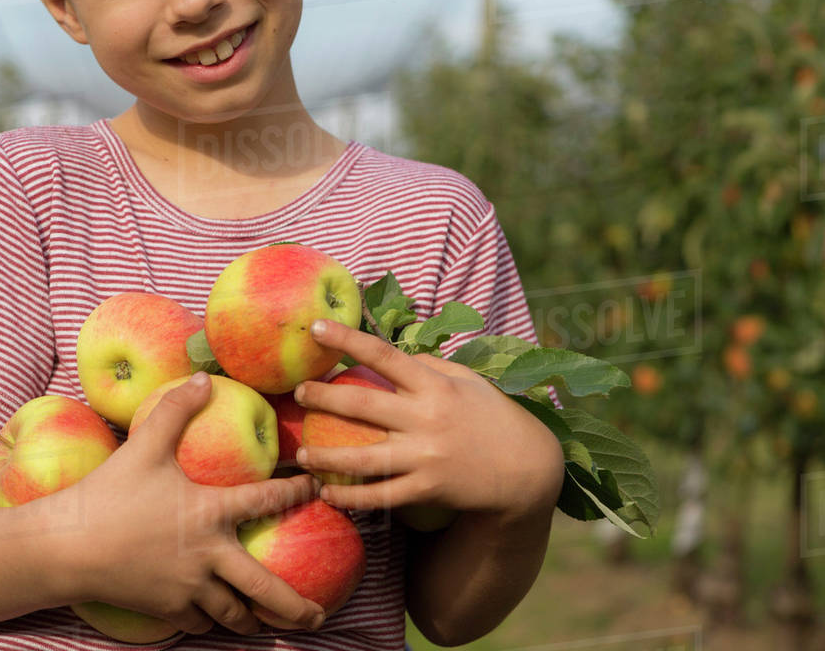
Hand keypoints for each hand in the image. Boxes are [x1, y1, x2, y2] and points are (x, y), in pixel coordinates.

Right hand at [54, 372, 327, 636]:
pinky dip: (212, 623)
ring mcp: (188, 588)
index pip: (267, 500)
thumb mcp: (144, 446)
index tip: (317, 490)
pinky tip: (218, 621)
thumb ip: (175, 410)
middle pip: (264, 588)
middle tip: (319, 616)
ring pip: (233, 614)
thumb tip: (203, 378)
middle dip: (295, 606)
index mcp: (210, 513)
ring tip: (271, 624)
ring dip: (254, 619)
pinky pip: (199, 623)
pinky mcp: (166, 608)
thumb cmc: (107, 494)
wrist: (66, 547)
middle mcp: (208, 556)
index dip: (296, 493)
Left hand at [293, 320, 564, 519]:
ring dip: (326, 456)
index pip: (385, 356)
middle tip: (298, 391)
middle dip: (324, 397)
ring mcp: (426, 457)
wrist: (527, 470)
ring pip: (365, 458)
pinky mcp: (427, 489)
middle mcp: (427, 419)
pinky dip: (351, 496)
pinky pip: (381, 496)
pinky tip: (327, 493)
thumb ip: (429, 366)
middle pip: (364, 406)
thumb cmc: (493, 417)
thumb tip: (392, 354)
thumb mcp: (468, 382)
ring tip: (301, 453)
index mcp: (435, 386)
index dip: (349, 339)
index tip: (316, 327)